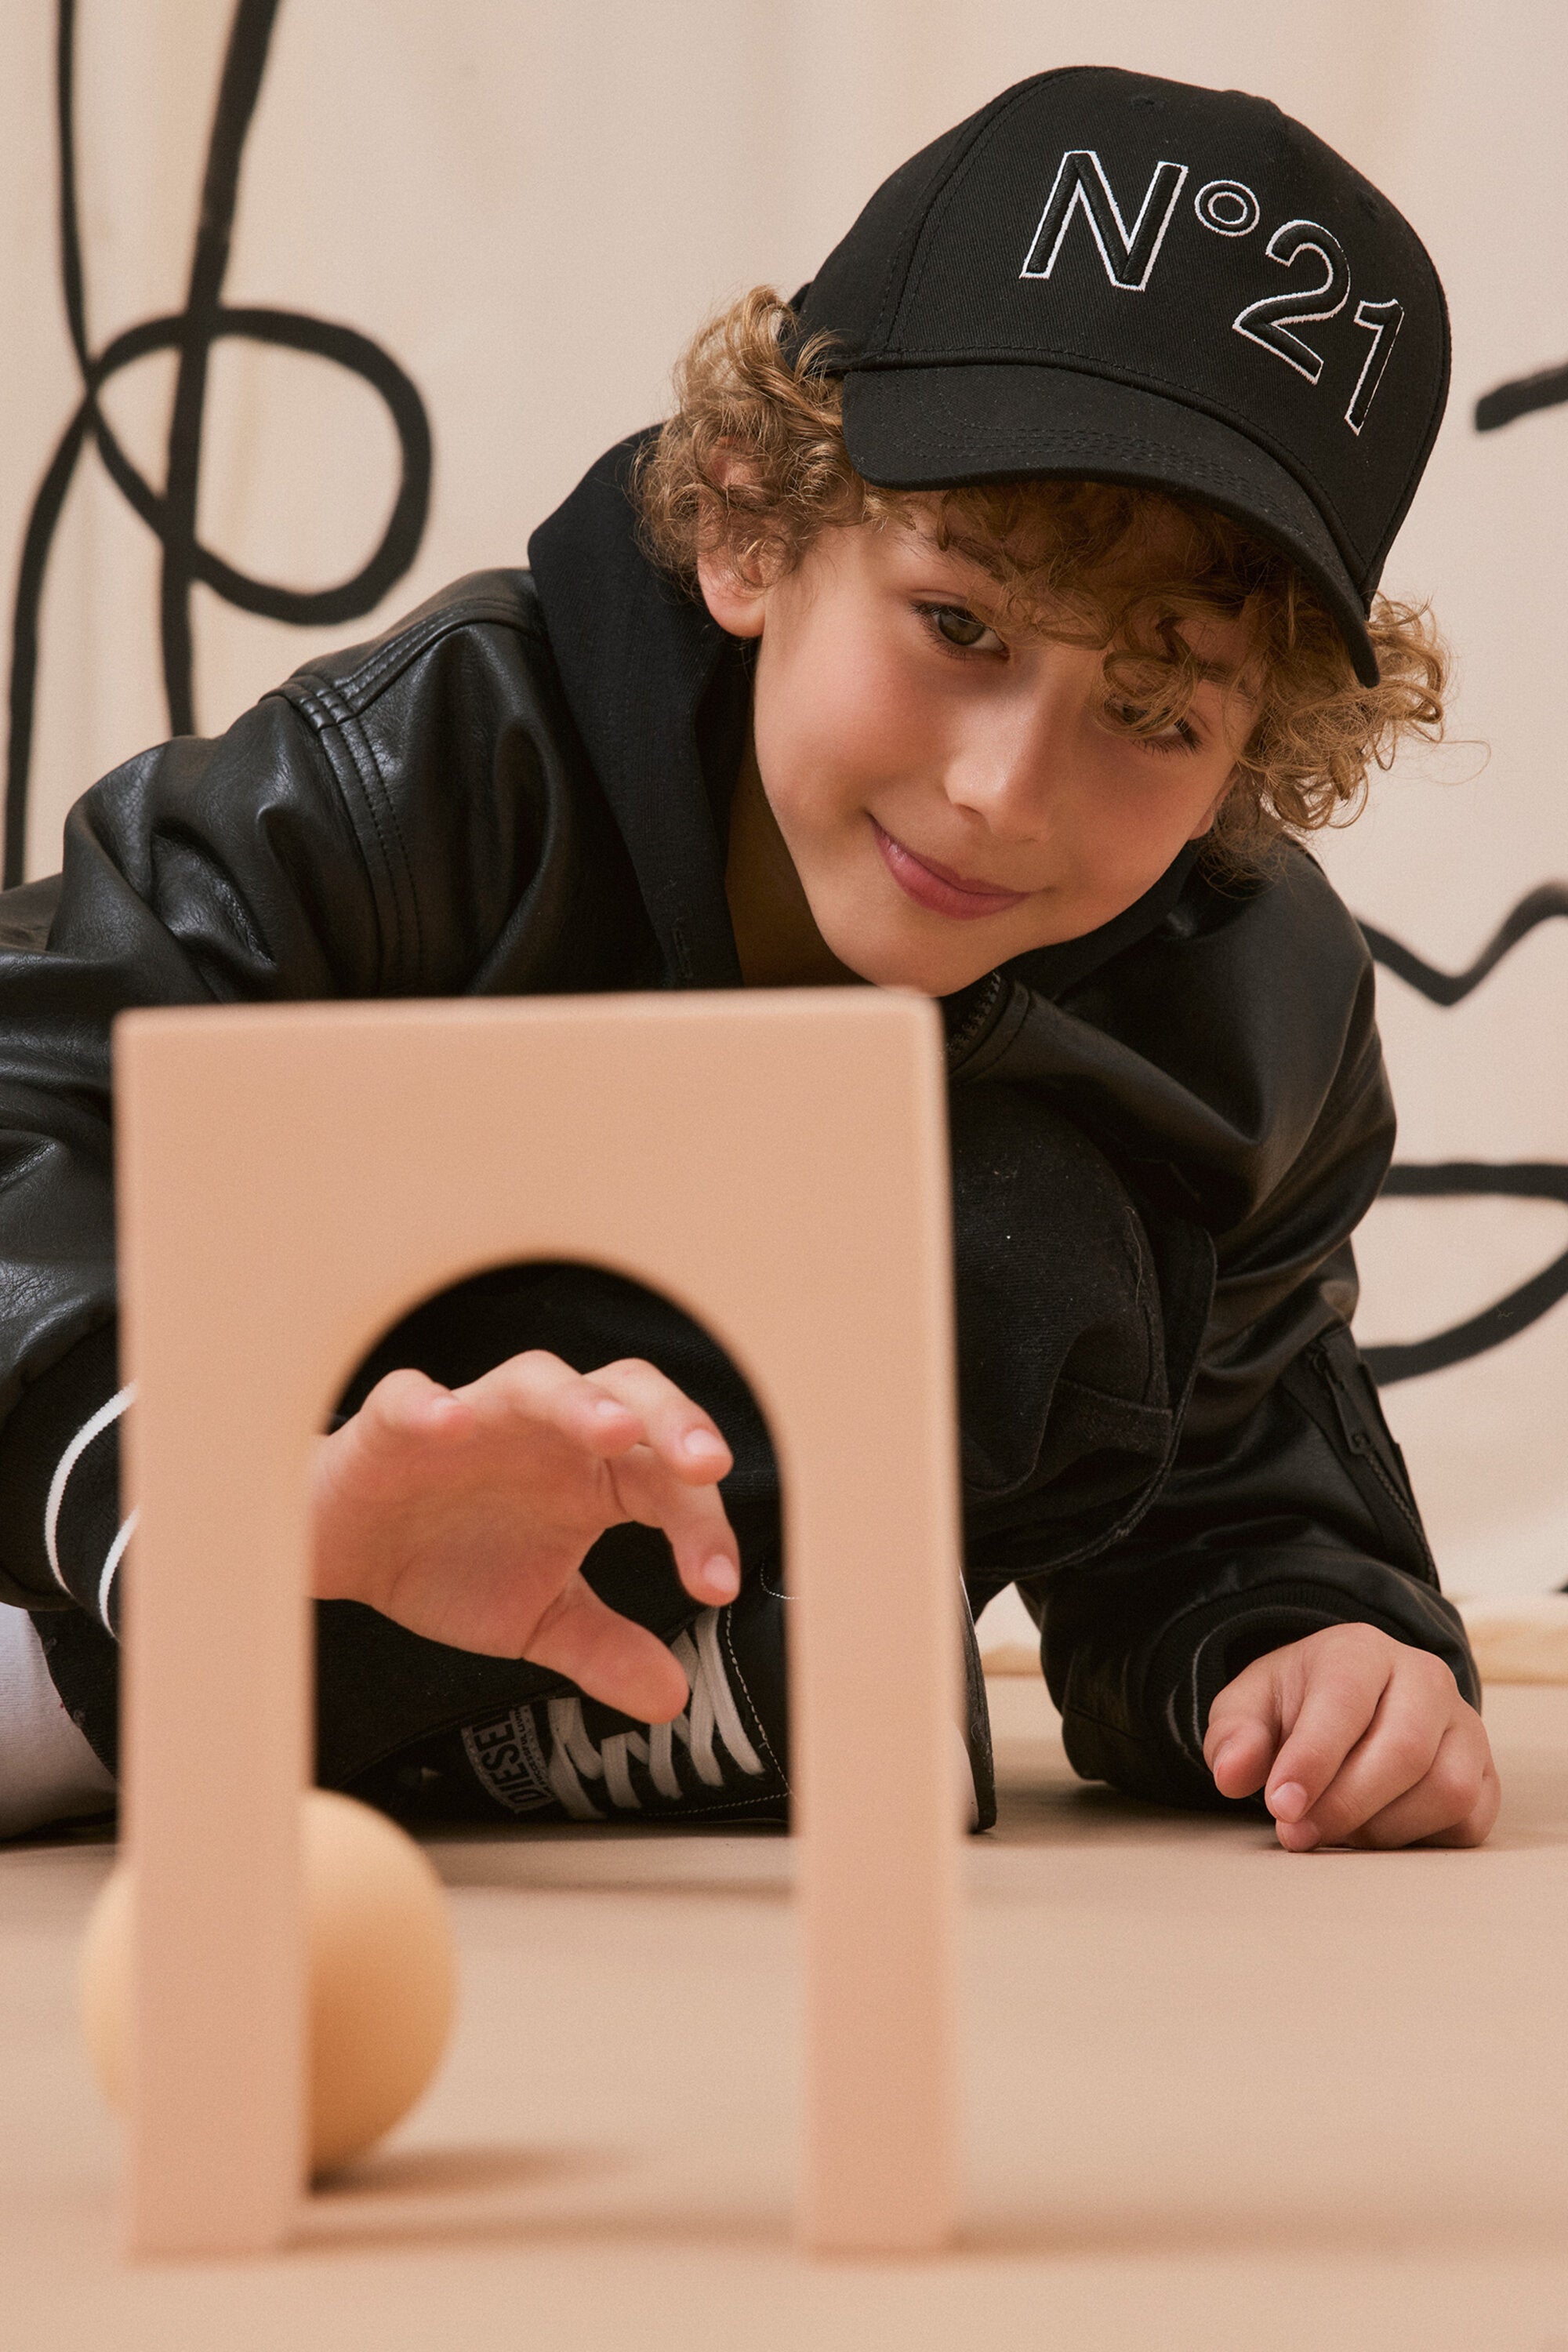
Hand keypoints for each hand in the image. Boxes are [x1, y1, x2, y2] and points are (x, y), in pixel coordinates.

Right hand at [310, 1351, 739, 1723]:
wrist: (346, 1556)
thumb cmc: (449, 1563)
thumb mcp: (536, 1620)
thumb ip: (604, 1649)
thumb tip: (673, 1698)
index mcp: (592, 1475)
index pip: (667, 1477)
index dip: (703, 1524)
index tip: (717, 1585)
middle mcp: (547, 1434)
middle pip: (626, 1394)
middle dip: (672, 1421)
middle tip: (705, 1466)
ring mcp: (475, 1419)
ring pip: (536, 1380)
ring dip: (577, 1399)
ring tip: (612, 1430)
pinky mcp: (395, 1426)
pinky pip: (412, 1399)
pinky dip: (432, 1406)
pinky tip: (450, 1424)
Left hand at [1203, 1624, 1499, 1850]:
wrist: (1352, 1704)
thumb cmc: (1297, 1707)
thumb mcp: (1250, 1708)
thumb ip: (1234, 1736)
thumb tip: (1232, 1774)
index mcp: (1360, 1651)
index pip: (1346, 1701)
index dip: (1313, 1760)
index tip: (1281, 1806)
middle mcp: (1425, 1678)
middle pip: (1404, 1750)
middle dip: (1345, 1805)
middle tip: (1297, 1834)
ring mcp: (1465, 1726)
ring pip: (1446, 1790)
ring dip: (1383, 1827)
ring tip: (1338, 1827)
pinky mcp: (1486, 1774)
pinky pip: (1470, 1820)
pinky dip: (1421, 1841)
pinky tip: (1378, 1830)